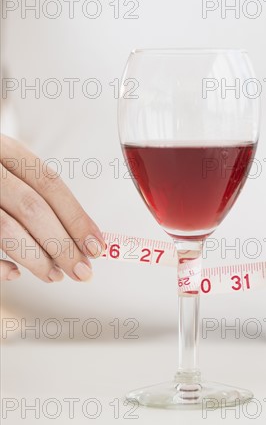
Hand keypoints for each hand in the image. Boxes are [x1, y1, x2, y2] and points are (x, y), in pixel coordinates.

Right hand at [0, 134, 104, 281]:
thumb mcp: (7, 169)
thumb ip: (33, 193)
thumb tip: (80, 238)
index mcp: (5, 149)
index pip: (49, 184)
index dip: (76, 217)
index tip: (97, 246)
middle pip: (32, 207)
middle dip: (63, 244)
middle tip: (83, 271)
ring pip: (6, 229)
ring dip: (36, 259)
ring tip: (55, 276)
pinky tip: (13, 274)